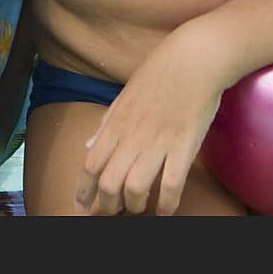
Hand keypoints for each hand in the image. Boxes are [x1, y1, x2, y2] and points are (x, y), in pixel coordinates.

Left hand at [74, 37, 220, 216]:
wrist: (192, 60)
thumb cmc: (157, 75)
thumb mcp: (123, 96)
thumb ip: (106, 123)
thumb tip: (87, 145)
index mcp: (116, 122)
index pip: (90, 163)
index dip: (83, 190)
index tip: (80, 207)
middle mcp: (132, 135)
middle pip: (109, 182)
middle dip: (106, 206)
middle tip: (111, 213)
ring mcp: (158, 142)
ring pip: (135, 188)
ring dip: (135, 206)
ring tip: (139, 209)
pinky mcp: (184, 146)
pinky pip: (171, 185)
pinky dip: (166, 204)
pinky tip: (166, 210)